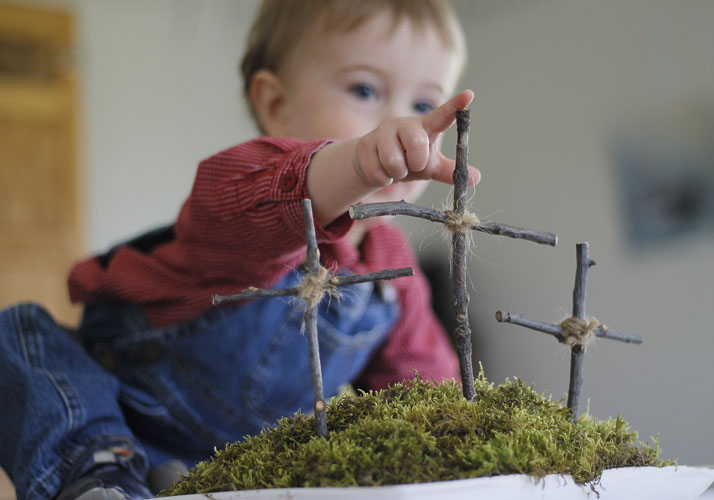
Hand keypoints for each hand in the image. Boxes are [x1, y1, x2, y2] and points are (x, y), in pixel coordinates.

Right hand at [352, 89, 480, 187]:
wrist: (374, 165)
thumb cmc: (407, 161)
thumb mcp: (430, 166)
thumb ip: (450, 171)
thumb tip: (476, 178)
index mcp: (425, 128)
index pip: (442, 115)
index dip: (455, 106)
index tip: (469, 95)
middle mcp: (404, 125)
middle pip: (417, 144)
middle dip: (416, 162)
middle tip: (412, 164)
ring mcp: (383, 133)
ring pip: (394, 163)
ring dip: (397, 173)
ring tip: (395, 167)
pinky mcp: (365, 145)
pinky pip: (378, 172)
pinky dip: (383, 179)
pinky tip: (381, 170)